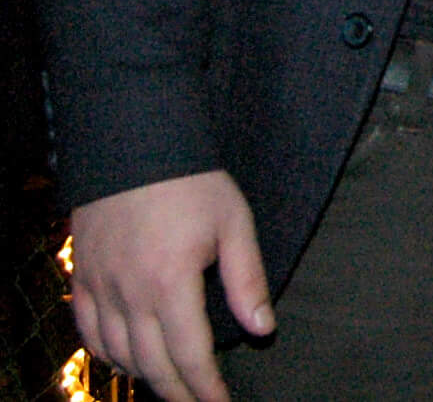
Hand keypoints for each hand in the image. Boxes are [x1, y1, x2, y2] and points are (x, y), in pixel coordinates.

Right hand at [69, 171, 271, 401]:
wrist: (135, 144)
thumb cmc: (192, 181)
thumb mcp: (234, 222)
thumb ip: (247, 279)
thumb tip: (263, 328)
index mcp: (170, 284)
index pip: (190, 356)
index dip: (206, 388)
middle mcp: (129, 296)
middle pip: (152, 366)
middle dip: (179, 393)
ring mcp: (99, 289)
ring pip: (117, 356)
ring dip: (145, 376)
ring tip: (172, 385)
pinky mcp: (82, 278)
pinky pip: (89, 334)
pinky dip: (109, 355)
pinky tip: (127, 359)